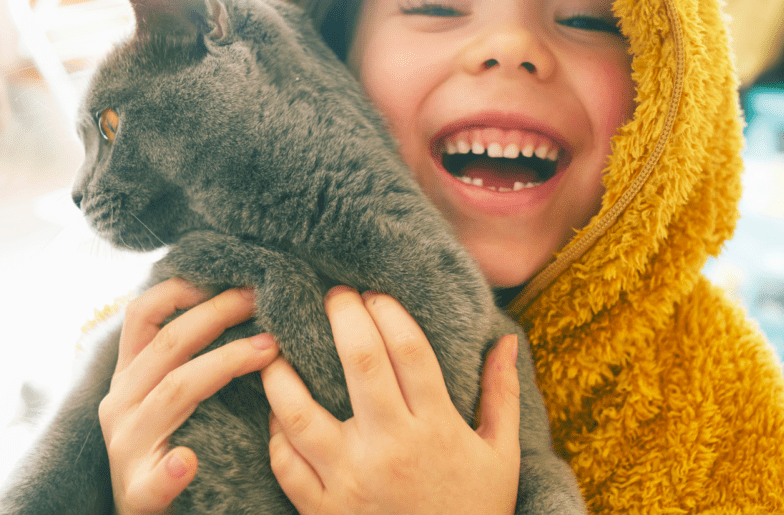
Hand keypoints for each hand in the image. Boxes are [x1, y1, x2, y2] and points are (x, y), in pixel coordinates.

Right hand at [100, 279, 279, 514]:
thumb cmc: (168, 444)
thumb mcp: (169, 393)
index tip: (224, 273)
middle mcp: (120, 403)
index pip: (143, 315)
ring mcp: (127, 447)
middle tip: (263, 297)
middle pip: (169, 344)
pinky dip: (171, 469)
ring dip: (223, 365)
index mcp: (129, 376)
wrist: (142, 513)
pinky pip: (154, 478)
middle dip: (219, 314)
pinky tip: (188, 461)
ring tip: (268, 349)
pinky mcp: (138, 492)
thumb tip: (239, 300)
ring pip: (175, 392)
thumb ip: (188, 355)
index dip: (180, 288)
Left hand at [262, 286, 520, 514]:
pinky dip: (277, 431)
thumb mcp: (501, 455)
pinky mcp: (323, 510)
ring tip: (280, 346)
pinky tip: (279, 409)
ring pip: (301, 412)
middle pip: (360, 363)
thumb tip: (507, 338)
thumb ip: (501, 395)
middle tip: (332, 294)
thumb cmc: (476, 511)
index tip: (374, 292)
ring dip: (284, 371)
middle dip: (342, 315)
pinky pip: (285, 462)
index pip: (409, 349)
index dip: (387, 309)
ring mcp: (351, 481)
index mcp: (437, 429)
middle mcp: (391, 449)